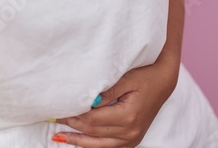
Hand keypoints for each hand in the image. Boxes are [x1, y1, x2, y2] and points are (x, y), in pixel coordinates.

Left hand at [51, 57, 177, 146]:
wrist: (164, 81)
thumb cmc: (145, 75)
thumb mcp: (126, 78)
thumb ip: (106, 91)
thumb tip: (85, 101)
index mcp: (128, 116)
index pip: (93, 120)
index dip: (74, 116)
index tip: (58, 109)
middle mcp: (130, 131)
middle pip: (94, 133)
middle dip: (72, 126)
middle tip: (52, 119)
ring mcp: (132, 138)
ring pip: (99, 144)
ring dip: (78, 140)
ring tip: (58, 136)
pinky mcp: (132, 139)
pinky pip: (108, 146)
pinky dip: (92, 144)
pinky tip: (78, 141)